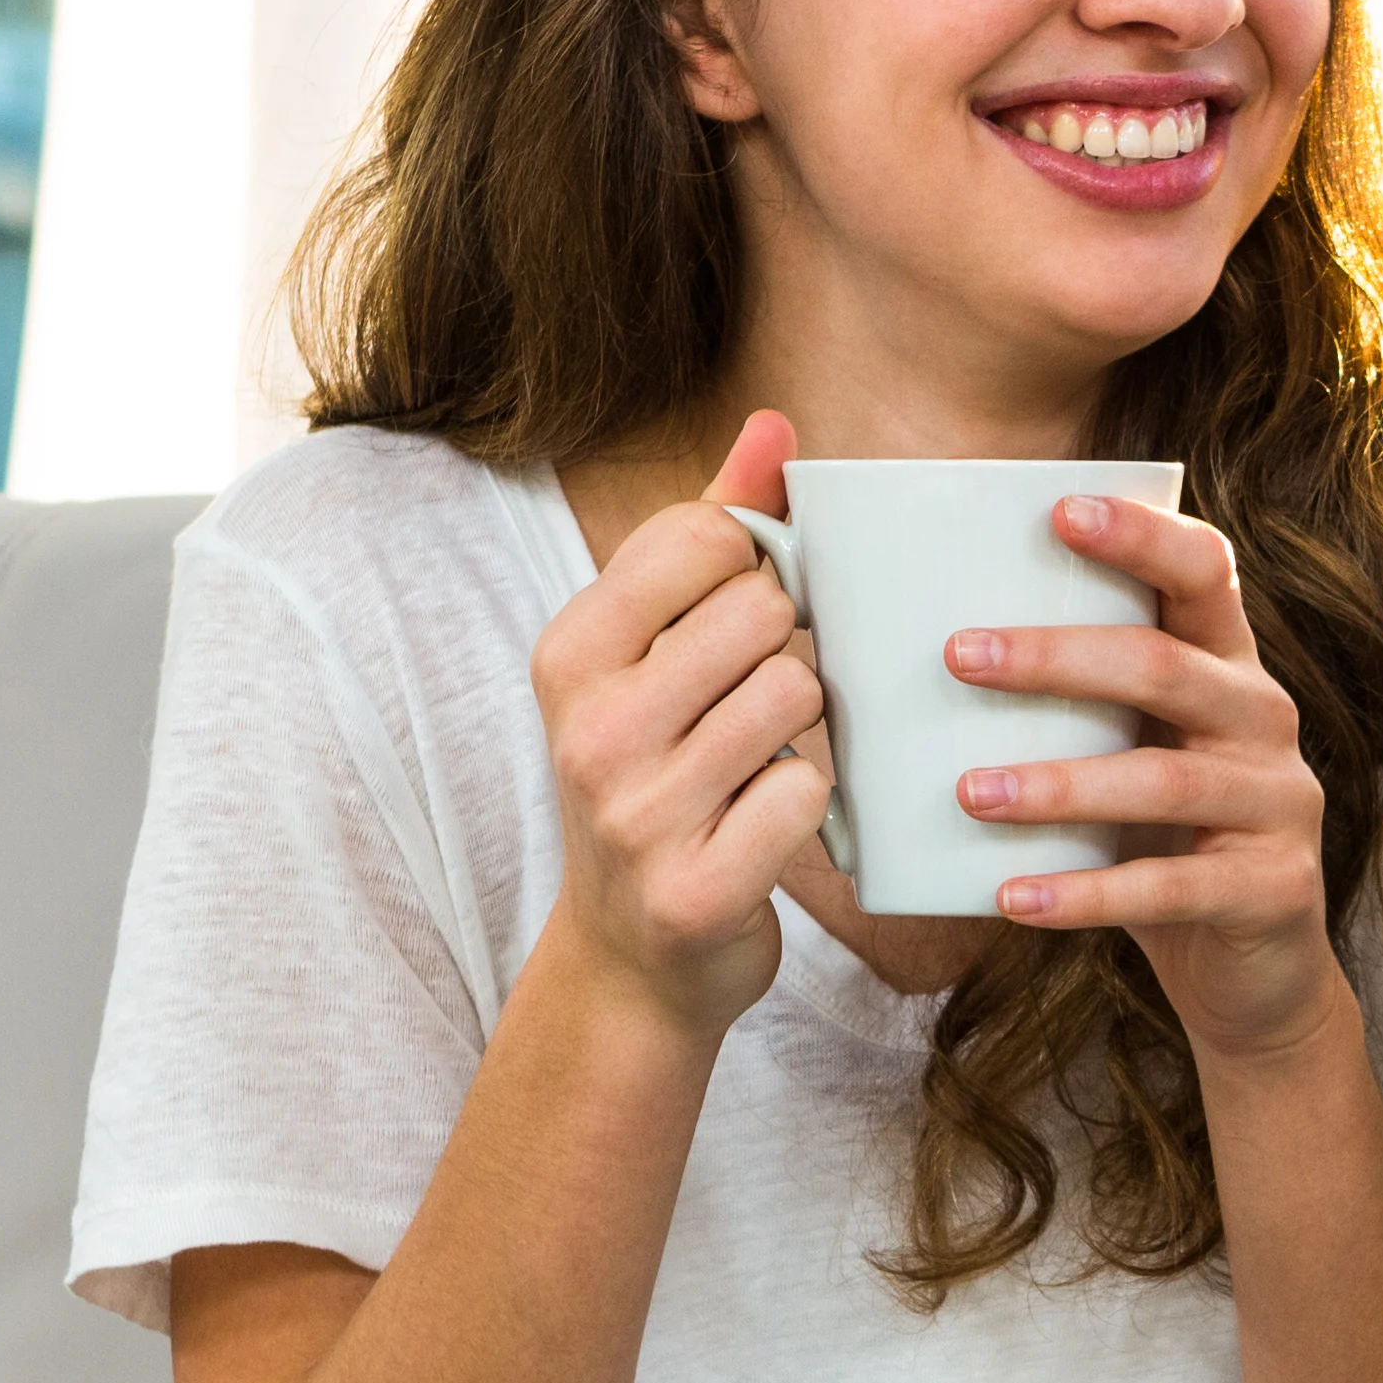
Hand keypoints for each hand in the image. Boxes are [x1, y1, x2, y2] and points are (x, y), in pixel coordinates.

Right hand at [526, 409, 829, 1039]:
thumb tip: (776, 422)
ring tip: (765, 760)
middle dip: (791, 651)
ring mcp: (636, 815)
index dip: (760, 570)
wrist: (633, 960)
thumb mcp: (657, 651)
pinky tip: (772, 826)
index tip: (742, 623)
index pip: (708, 537)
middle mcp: (588, 728)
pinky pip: (809, 795)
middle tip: (761, 704)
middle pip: (766, 614)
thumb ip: (715, 530)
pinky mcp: (697, 889)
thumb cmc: (659, 776)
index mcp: (569, 651)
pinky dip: (812, 806)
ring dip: (810, 728)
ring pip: (795, 697)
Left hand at [947, 493, 1348, 1066]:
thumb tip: (918, 654)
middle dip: (1057, 656)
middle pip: (1164, 668)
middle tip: (958, 656)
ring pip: (1163, 781)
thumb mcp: (1131, 756)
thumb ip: (1072, 705)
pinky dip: (1085, 893)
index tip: (1059, 510)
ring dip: (1058, 786)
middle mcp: (1265, 719)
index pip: (1205, 572)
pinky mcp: (1273, 889)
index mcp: (1229, 666)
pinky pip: (1169, 888)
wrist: (1256, 973)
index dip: (1142, 536)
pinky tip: (1012, 899)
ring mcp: (1279, 804)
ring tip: (967, 794)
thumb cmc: (1163, 842)